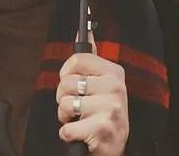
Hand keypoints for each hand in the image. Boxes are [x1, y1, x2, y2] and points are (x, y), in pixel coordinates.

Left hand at [56, 32, 128, 155]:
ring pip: (64, 104)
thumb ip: (91, 61)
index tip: (71, 81)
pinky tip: (81, 133)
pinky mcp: (102, 128)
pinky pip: (66, 128)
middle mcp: (115, 87)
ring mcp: (110, 107)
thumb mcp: (102, 85)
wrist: (115, 147)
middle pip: (66, 82)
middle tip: (76, 106)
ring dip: (65, 117)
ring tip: (79, 119)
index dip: (66, 72)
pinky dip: (68, 134)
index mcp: (114, 73)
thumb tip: (84, 32)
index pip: (77, 59)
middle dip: (63, 97)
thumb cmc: (103, 114)